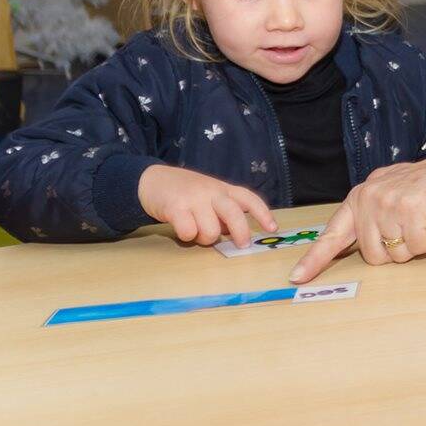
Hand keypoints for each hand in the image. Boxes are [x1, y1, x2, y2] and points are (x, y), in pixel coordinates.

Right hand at [138, 164, 277, 248]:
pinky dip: (187, 237)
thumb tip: (237, 234)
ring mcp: (194, 199)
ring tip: (197, 233)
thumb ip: (224, 212)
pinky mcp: (176, 207)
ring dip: (205, 238)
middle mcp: (212, 192)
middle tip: (242, 245)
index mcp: (223, 189)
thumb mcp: (209, 196)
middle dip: (241, 233)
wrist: (152, 179)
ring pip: (211, 231)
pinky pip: (189, 232)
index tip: (273, 228)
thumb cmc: (186, 192)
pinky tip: (182, 229)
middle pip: (234, 215)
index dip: (263, 213)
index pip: (249, 198)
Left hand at [289, 155, 425, 282]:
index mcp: (360, 197)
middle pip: (372, 255)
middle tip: (412, 227)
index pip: (333, 233)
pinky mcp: (411, 214)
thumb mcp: (390, 192)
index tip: (298, 277)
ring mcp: (389, 206)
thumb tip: (361, 241)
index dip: (315, 258)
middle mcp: (370, 200)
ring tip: (425, 220)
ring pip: (397, 255)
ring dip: (416, 245)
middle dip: (396, 250)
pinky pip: (418, 248)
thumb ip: (372, 212)